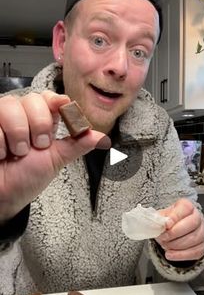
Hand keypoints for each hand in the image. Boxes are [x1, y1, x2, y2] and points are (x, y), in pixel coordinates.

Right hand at [0, 91, 109, 220]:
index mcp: (42, 121)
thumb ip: (77, 145)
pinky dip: (0, 144)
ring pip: (11, 105)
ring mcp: (2, 119)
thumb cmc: (26, 178)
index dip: (57, 100)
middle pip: (33, 99)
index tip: (63, 105)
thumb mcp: (55, 161)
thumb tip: (102, 137)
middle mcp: (22, 115)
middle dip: (38, 125)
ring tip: (17, 152)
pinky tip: (1, 154)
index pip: (50, 98)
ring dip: (18, 134)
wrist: (4, 196)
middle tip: (37, 146)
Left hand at [156, 198, 203, 260]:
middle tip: (163, 237)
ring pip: (194, 239)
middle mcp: (198, 217)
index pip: (185, 208)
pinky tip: (170, 254)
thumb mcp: (162, 216)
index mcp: (187, 207)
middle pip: (192, 223)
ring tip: (165, 245)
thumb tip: (156, 223)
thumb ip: (159, 218)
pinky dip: (181, 255)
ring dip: (176, 245)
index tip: (166, 225)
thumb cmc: (169, 222)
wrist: (174, 232)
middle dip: (175, 233)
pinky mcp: (203, 245)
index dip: (175, 216)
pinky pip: (195, 252)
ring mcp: (202, 232)